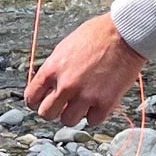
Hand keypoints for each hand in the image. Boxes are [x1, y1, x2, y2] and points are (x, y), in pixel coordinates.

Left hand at [25, 12, 144, 125]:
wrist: (124, 34)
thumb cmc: (98, 35)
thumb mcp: (65, 47)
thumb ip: (54, 69)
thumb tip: (47, 85)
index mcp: (52, 69)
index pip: (31, 97)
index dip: (36, 102)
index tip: (42, 102)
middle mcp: (66, 85)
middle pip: (46, 114)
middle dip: (54, 110)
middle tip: (62, 105)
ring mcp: (86, 96)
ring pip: (68, 121)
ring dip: (74, 114)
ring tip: (82, 103)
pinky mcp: (105, 103)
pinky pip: (92, 121)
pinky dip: (95, 115)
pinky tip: (98, 104)